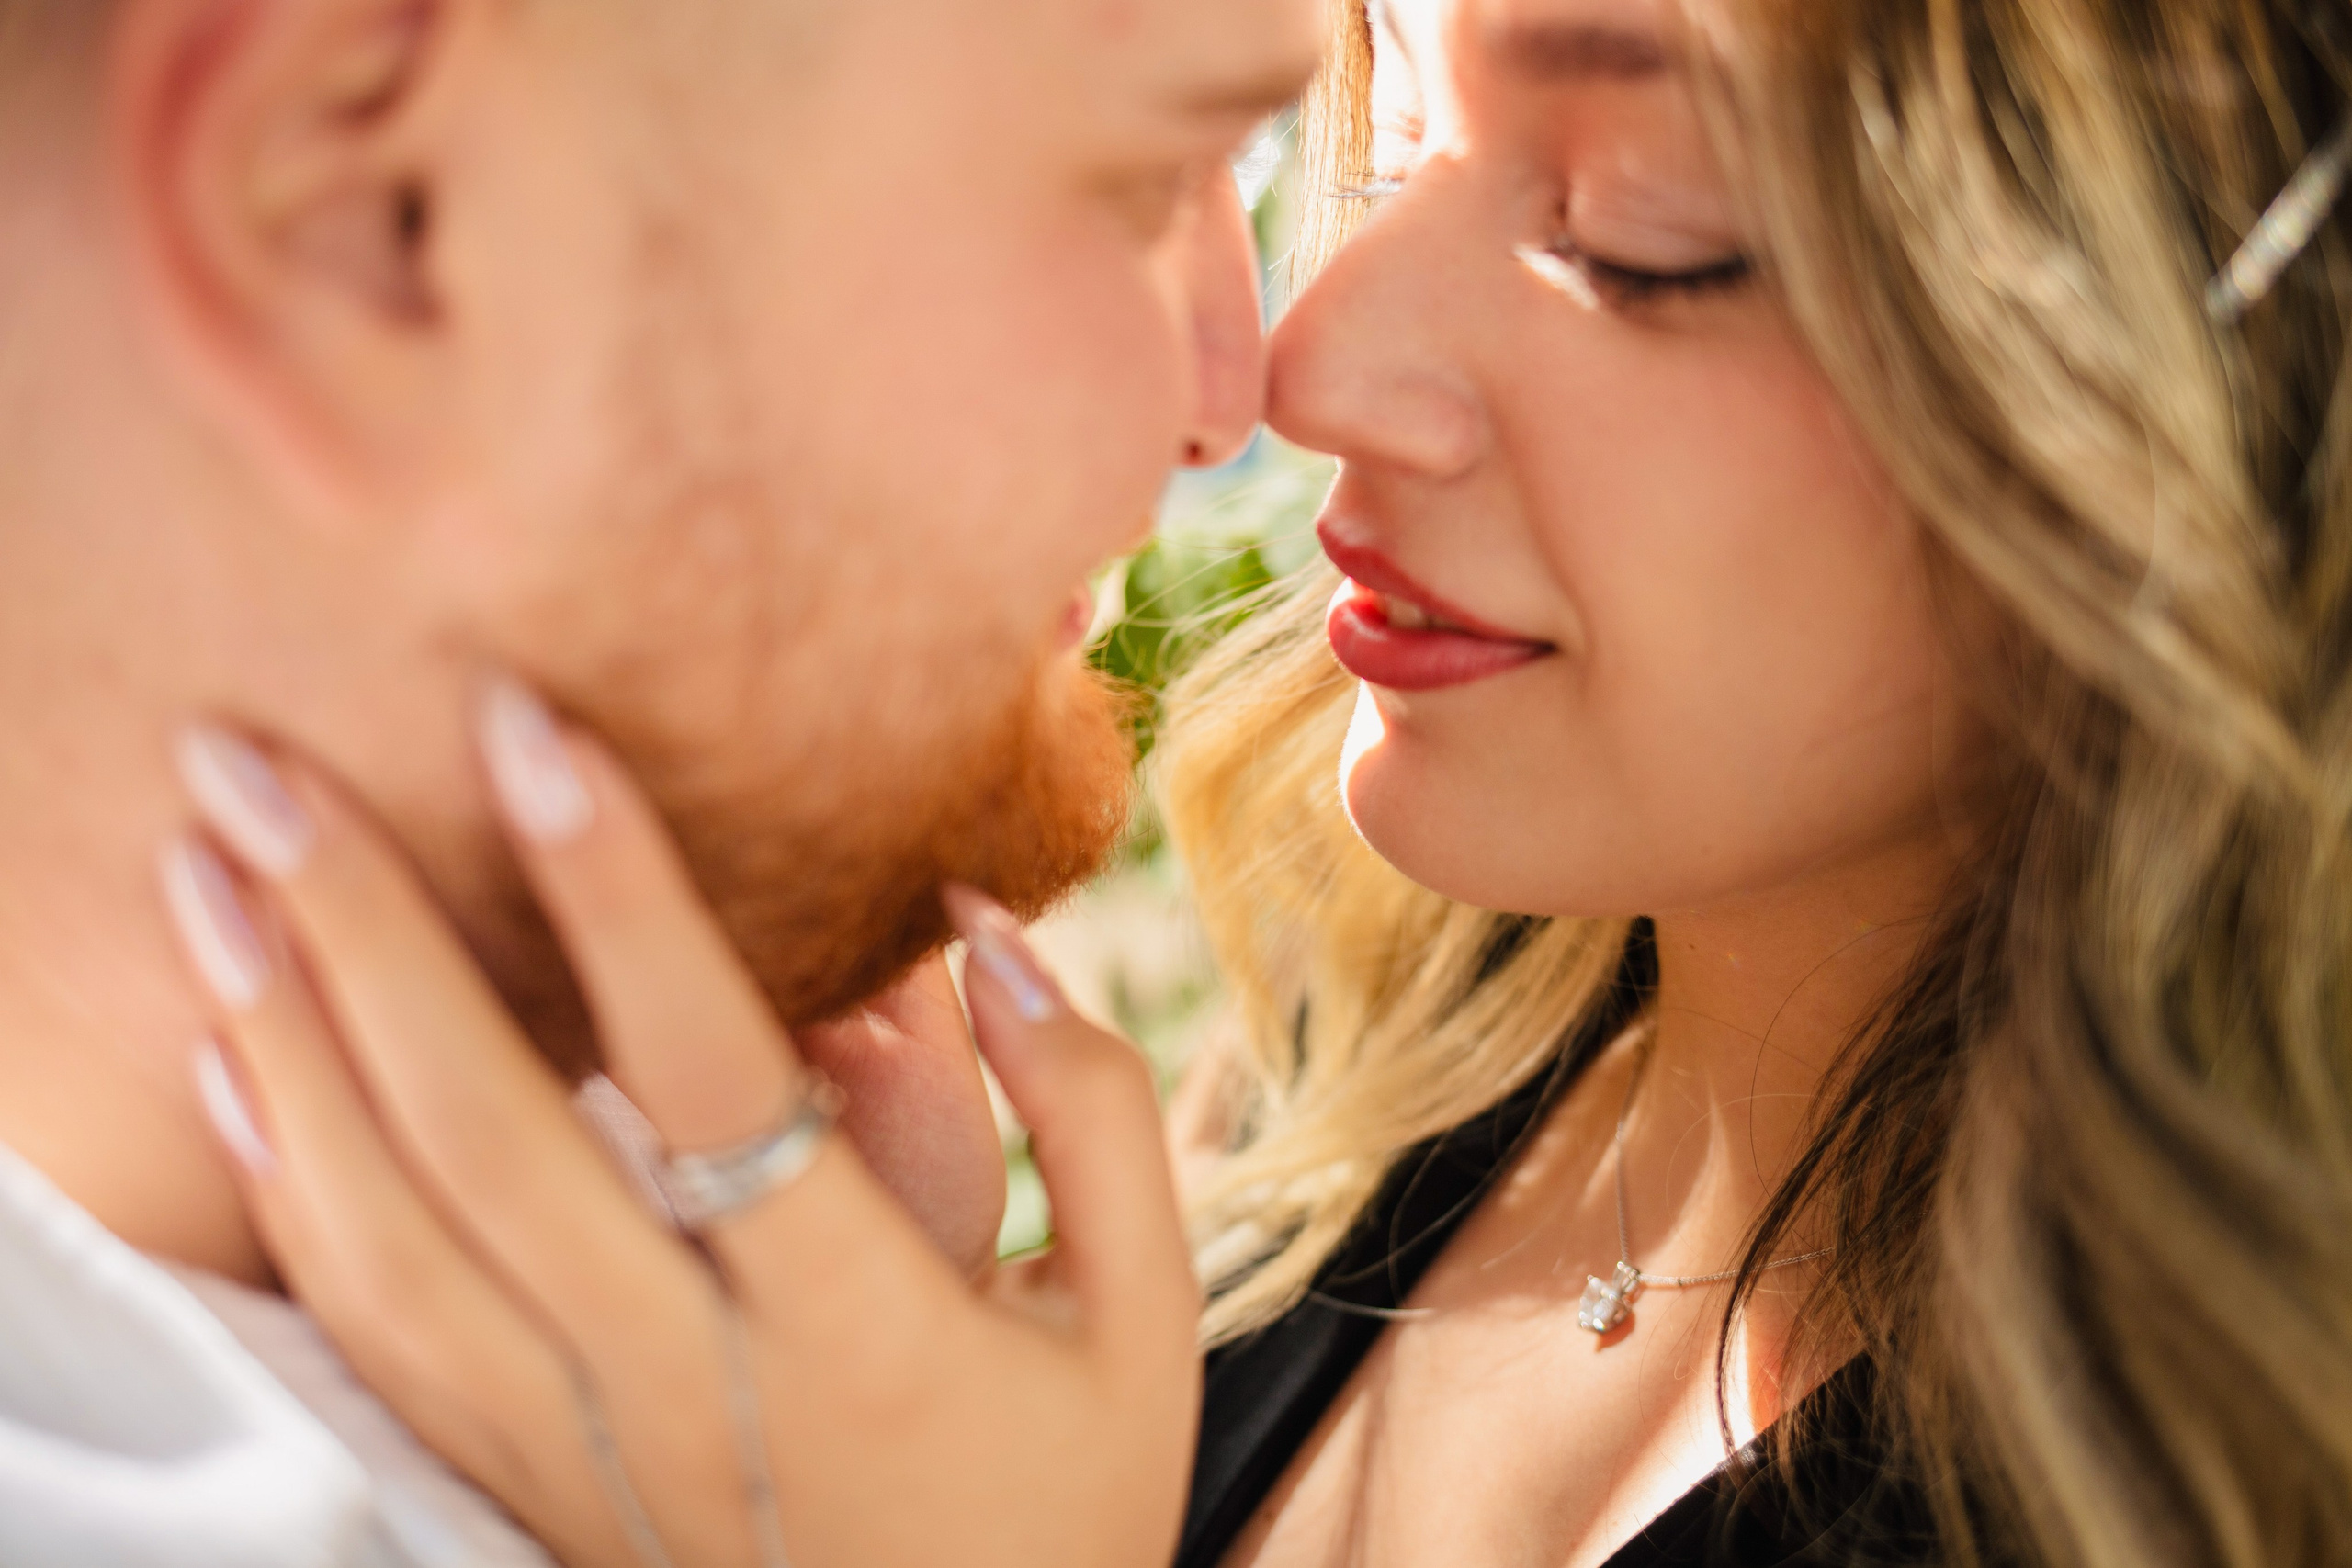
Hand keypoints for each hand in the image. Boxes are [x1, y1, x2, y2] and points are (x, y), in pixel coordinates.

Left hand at [161, 683, 1200, 1567]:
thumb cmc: (1062, 1504)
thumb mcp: (1145, 1323)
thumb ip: (1093, 1109)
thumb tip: (978, 922)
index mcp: (865, 1333)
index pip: (720, 1086)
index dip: (624, 903)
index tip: (533, 733)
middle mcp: (697, 1388)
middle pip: (496, 1143)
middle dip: (368, 934)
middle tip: (258, 759)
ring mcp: (590, 1447)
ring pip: (394, 1236)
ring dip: (288, 1042)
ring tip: (209, 870)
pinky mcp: (528, 1480)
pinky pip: (375, 1334)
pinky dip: (288, 1190)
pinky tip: (236, 1058)